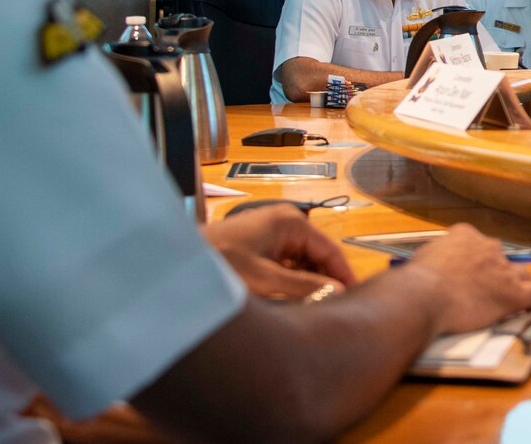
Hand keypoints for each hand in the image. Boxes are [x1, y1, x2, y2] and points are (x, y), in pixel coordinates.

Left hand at [203, 205, 356, 299]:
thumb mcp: (265, 280)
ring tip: (313, 308)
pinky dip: (291, 281)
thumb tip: (338, 293)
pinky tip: (291, 300)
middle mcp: (285, 223)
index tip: (354, 299)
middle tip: (333, 308)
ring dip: (307, 282)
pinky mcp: (259, 246)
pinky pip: (286, 263)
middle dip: (324, 280)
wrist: (175, 262)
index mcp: (291, 222)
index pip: (331, 249)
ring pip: (301, 261)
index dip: (344, 275)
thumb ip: (304, 286)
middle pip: (317, 255)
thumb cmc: (221, 265)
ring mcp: (271, 233)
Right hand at [407, 224, 530, 333]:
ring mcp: (504, 270)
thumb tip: (432, 268)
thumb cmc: (415, 280)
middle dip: (495, 272)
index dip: (474, 261)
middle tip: (481, 292)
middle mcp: (489, 247)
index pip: (478, 243)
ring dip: (516, 286)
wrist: (424, 296)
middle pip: (501, 257)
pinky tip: (525, 310)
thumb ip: (435, 258)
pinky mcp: (514, 293)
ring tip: (506, 303)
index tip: (466, 275)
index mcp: (465, 235)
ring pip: (523, 274)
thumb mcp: (423, 258)